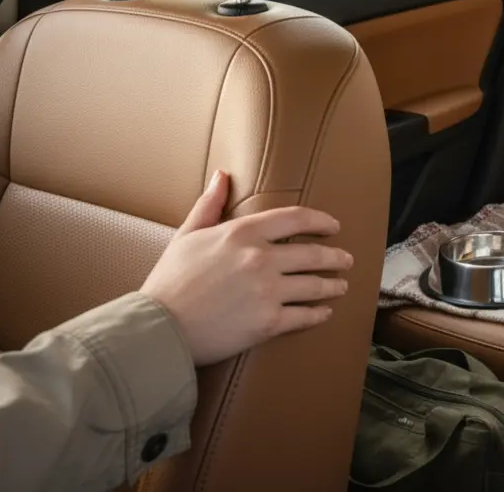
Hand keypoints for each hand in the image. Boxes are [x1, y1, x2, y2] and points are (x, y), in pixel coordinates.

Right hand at [141, 171, 353, 365]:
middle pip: (314, 254)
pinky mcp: (268, 323)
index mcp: (242, 234)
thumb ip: (209, 205)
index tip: (333, 227)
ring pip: (316, 285)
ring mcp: (268, 292)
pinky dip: (319, 314)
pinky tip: (325, 312)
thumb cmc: (169, 281)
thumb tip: (221, 176)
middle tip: (346, 259)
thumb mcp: (186, 236)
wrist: (158, 328)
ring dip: (334, 285)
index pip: (296, 219)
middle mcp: (261, 259)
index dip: (321, 221)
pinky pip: (305, 316)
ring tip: (341, 286)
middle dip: (336, 256)